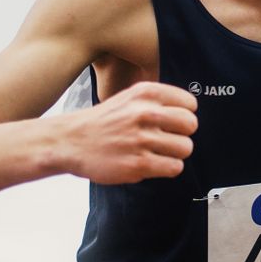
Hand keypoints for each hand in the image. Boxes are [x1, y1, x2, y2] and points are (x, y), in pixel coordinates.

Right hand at [62, 81, 198, 183]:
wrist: (69, 141)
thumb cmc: (103, 122)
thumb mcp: (130, 98)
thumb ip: (159, 101)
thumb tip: (190, 113)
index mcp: (146, 93)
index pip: (190, 103)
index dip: (183, 115)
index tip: (172, 122)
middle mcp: (145, 113)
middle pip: (191, 125)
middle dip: (182, 134)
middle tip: (166, 139)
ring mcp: (142, 139)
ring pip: (185, 148)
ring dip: (174, 153)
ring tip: (156, 152)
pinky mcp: (138, 164)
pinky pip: (175, 168)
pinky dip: (167, 168)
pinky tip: (152, 163)